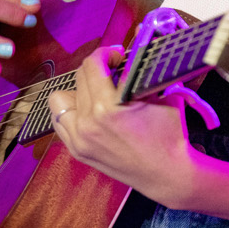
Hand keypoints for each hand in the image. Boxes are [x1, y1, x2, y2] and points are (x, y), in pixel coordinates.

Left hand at [46, 46, 201, 208]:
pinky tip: (88, 110)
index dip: (106, 53)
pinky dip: (71, 112)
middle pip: (79, 77)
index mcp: (109, 107)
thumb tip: (127, 56)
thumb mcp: (159, 96)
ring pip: (60, 98)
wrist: (167, 174)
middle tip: (112, 70)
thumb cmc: (169, 134)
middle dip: (96, 68)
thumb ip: (139, 74)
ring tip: (97, 92)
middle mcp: (88, 123)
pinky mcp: (77, 150)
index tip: (117, 55)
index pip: (93, 64)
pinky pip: (60, 121)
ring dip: (78, 90)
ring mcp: (79, 139)